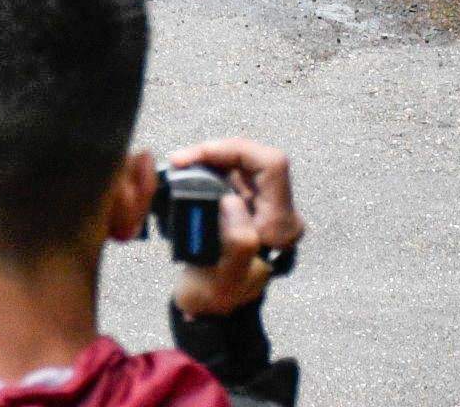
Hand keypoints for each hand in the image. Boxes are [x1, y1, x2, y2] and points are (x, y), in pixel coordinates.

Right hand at [166, 137, 301, 318]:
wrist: (209, 309)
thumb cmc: (215, 297)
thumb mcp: (225, 280)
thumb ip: (239, 243)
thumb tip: (233, 200)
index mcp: (279, 227)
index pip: (271, 165)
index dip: (236, 151)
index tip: (197, 158)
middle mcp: (279, 211)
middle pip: (254, 157)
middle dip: (217, 151)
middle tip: (181, 159)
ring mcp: (263, 205)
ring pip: (242, 161)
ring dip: (210, 157)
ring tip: (180, 164)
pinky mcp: (247, 203)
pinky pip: (231, 171)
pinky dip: (208, 166)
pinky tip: (187, 172)